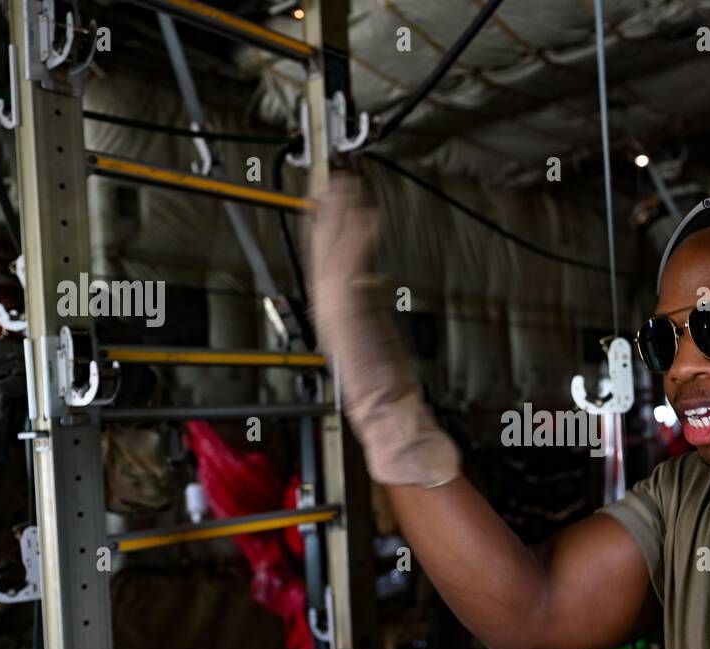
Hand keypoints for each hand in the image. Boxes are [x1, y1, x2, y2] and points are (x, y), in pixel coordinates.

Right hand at [0, 336, 26, 471]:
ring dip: (20, 365)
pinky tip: (29, 386)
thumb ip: (2, 376)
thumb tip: (27, 361)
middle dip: (17, 352)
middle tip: (34, 355)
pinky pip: (6, 385)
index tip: (23, 345)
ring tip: (33, 368)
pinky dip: (20, 383)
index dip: (8, 344)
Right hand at [308, 174, 458, 487]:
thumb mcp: (374, 334)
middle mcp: (330, 308)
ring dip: (341, 217)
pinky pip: (352, 268)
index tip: (325, 197)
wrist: (386, 410)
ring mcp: (338, 311)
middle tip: (332, 177)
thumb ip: (367, 303)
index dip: (323, 226)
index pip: (323, 259)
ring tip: (348, 187)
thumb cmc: (385, 381)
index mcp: (332, 312)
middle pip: (322, 250)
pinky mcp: (351, 315)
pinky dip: (358, 241)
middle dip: (326, 212)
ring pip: (334, 253)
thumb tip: (369, 278)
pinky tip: (368, 219)